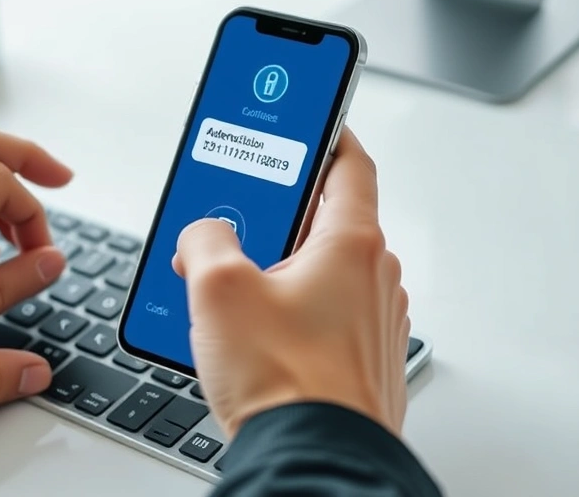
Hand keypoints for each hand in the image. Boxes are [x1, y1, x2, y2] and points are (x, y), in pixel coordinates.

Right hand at [173, 127, 408, 437]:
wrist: (314, 462)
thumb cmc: (287, 385)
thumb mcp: (219, 289)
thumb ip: (205, 238)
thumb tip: (203, 235)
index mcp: (352, 245)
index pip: (350, 162)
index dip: (329, 130)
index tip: (313, 116)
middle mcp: (374, 279)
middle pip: (325, 220)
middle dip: (276, 217)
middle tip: (238, 220)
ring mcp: (372, 322)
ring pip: (321, 271)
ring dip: (278, 267)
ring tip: (232, 285)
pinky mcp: (359, 358)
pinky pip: (323, 313)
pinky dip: (290, 307)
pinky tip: (252, 329)